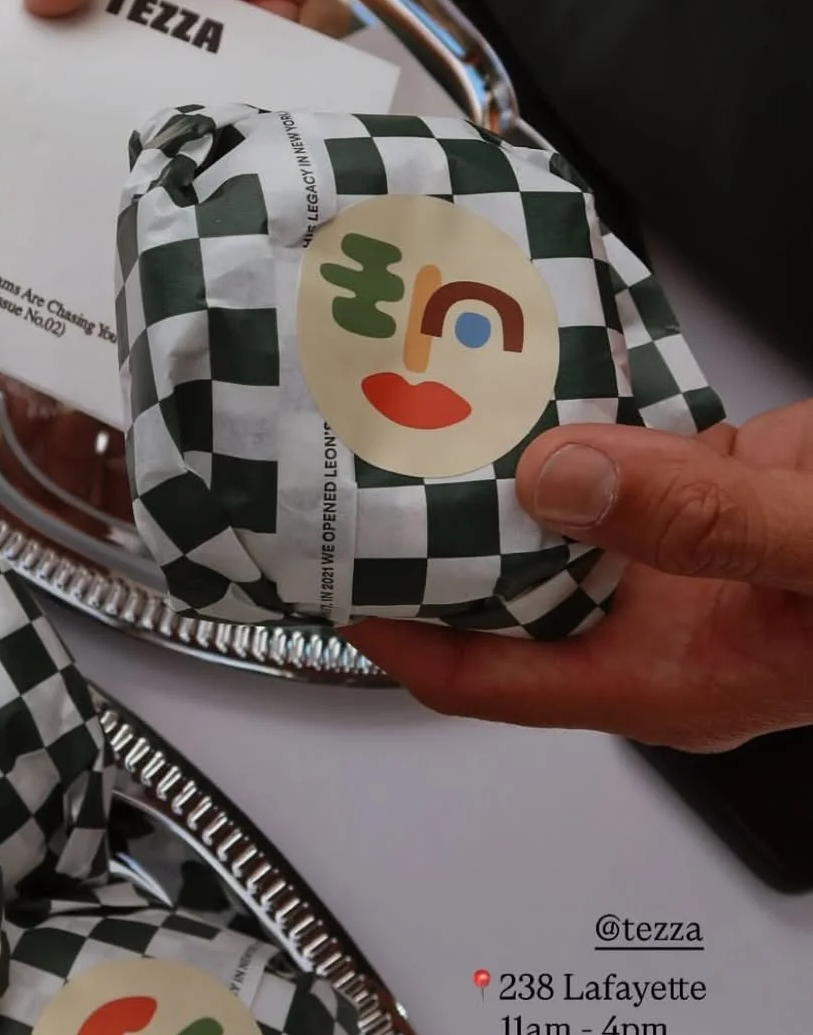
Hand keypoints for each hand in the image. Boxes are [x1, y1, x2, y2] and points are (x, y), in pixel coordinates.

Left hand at [350, 402, 812, 749]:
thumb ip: (707, 525)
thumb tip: (563, 483)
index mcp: (667, 677)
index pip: (489, 679)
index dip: (394, 632)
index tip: (325, 573)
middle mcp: (657, 618)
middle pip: (499, 582)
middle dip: (427, 522)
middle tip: (349, 451)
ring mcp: (679, 545)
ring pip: (547, 502)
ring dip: (489, 450)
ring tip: (408, 389)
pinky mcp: (709, 478)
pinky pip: (609, 444)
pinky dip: (562, 401)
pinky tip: (515, 355)